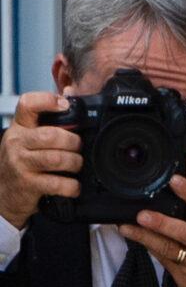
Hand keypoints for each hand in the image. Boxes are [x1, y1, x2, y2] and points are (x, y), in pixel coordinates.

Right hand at [0, 92, 82, 228]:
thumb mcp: (28, 138)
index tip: (64, 105)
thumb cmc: (22, 161)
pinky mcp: (28, 184)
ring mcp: (21, 164)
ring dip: (75, 163)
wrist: (4, 192)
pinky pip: (57, 183)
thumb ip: (47, 120)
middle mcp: (17, 142)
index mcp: (19, 127)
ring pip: (57, 159)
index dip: (47, 101)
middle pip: (51, 136)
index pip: (28, 105)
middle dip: (73, 142)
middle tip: (77, 147)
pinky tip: (73, 186)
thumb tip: (69, 93)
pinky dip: (72, 186)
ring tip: (76, 165)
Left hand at [119, 176, 185, 286]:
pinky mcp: (185, 274)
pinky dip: (146, 244)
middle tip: (144, 213)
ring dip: (148, 235)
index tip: (175, 180)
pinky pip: (163, 257)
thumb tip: (180, 190)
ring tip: (130, 225)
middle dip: (166, 222)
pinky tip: (131, 233)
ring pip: (169, 247)